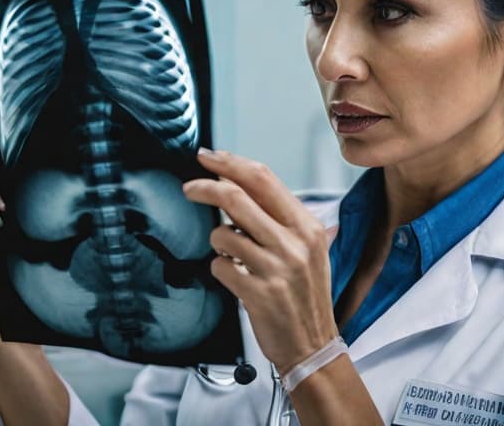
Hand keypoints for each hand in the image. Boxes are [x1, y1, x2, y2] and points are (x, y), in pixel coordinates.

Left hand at [183, 148, 338, 373]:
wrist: (313, 344)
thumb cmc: (305, 294)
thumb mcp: (308, 248)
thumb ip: (279, 218)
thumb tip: (238, 185)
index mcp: (306, 226)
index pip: (263, 179)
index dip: (231, 163)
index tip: (210, 158)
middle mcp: (294, 242)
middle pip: (237, 196)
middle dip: (205, 186)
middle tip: (190, 187)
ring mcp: (276, 267)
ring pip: (223, 234)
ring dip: (218, 242)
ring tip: (233, 256)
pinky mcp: (258, 293)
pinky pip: (219, 267)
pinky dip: (220, 269)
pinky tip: (236, 278)